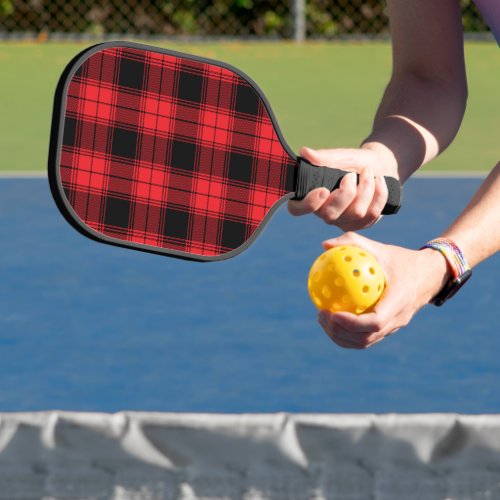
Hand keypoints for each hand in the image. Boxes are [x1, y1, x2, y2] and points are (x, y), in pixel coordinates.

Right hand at [288, 145, 397, 230]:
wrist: (379, 166)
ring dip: (366, 188)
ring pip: (356, 213)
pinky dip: (379, 193)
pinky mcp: (362, 224)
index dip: (308, 204)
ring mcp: (343, 221)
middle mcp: (324, 212)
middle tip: (351, 175)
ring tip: (368, 172)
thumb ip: (324, 157)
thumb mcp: (341, 156)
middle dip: (346, 193)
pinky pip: (372, 214)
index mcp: (312, 196)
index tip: (323, 190)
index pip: (297, 209)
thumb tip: (304, 152)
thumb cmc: (354, 162)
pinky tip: (379, 181)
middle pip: (330, 215)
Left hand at [316, 232, 450, 348]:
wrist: (429, 275)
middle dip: (340, 332)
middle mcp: (398, 319)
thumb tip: (325, 245)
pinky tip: (332, 318)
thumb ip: (353, 243)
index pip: (375, 322)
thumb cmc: (401, 259)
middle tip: (321, 315)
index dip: (352, 323)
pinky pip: (366, 337)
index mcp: (399, 301)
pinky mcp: (389, 329)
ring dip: (341, 336)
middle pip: (366, 338)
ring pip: (365, 342)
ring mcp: (394, 327)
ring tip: (322, 319)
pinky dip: (347, 334)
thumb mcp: (380, 248)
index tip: (332, 313)